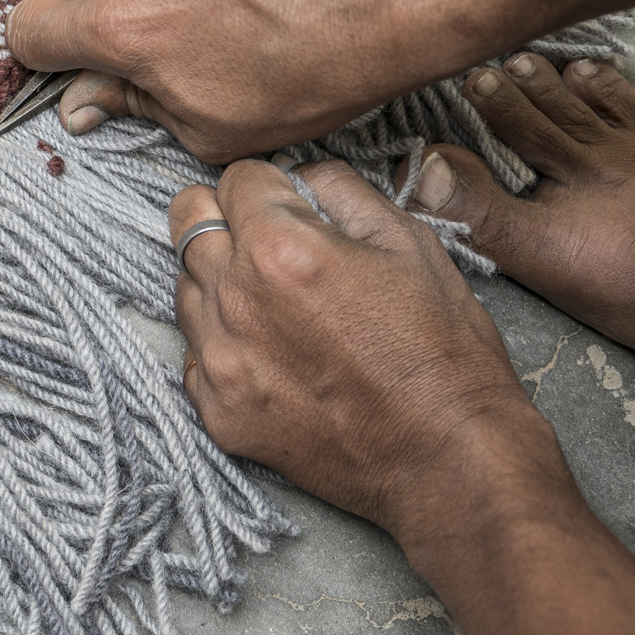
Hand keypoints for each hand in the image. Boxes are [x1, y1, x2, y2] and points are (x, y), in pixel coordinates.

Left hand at [167, 157, 634, 634]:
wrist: (448, 459)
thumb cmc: (442, 350)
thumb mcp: (409, 241)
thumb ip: (340, 190)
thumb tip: (299, 176)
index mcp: (278, 248)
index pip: (235, 176)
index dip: (270, 182)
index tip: (291, 200)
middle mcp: (234, 300)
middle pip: (187, 220)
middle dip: (225, 216)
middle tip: (269, 238)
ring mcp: (218, 361)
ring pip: (185, 286)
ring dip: (220, 280)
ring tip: (279, 304)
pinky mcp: (217, 412)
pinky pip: (195, 352)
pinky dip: (223, 342)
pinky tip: (274, 353)